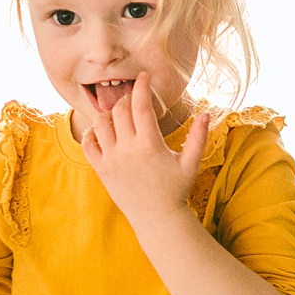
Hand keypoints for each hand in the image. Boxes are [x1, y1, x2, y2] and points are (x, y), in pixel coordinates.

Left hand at [82, 72, 209, 228]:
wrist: (156, 218)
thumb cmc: (176, 189)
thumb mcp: (191, 163)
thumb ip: (198, 137)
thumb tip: (206, 113)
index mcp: (150, 145)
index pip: (141, 107)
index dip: (142, 87)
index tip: (144, 76)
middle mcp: (127, 149)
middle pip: (120, 111)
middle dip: (127, 99)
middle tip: (135, 98)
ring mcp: (111, 160)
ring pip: (101, 123)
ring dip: (109, 113)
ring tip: (120, 115)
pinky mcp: (101, 170)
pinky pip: (88, 144)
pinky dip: (92, 133)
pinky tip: (102, 131)